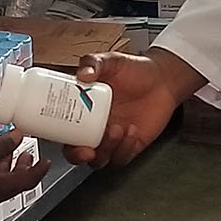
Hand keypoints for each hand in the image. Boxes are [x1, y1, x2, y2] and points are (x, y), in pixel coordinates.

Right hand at [0, 132, 47, 220]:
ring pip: (3, 182)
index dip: (40, 169)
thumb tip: (17, 136)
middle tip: (30, 155)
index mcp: (3, 188)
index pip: (30, 179)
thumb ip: (0, 146)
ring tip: (11, 154)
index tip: (47, 161)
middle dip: (25, 167)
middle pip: (18, 182)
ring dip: (10, 167)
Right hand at [63, 49, 203, 168]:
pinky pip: (122, 157)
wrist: (163, 78)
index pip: (63, 129)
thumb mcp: (112, 61)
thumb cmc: (135, 70)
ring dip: (106, 149)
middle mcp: (96, 127)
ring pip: (101, 159)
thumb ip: (94, 63)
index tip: (59, 135)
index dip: (57, 137)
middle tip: (85, 149)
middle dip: (78, 156)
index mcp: (84, 110)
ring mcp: (113, 138)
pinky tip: (131, 131)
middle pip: (78, 152)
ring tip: (116, 129)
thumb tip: (82, 74)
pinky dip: (125, 149)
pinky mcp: (131, 145)